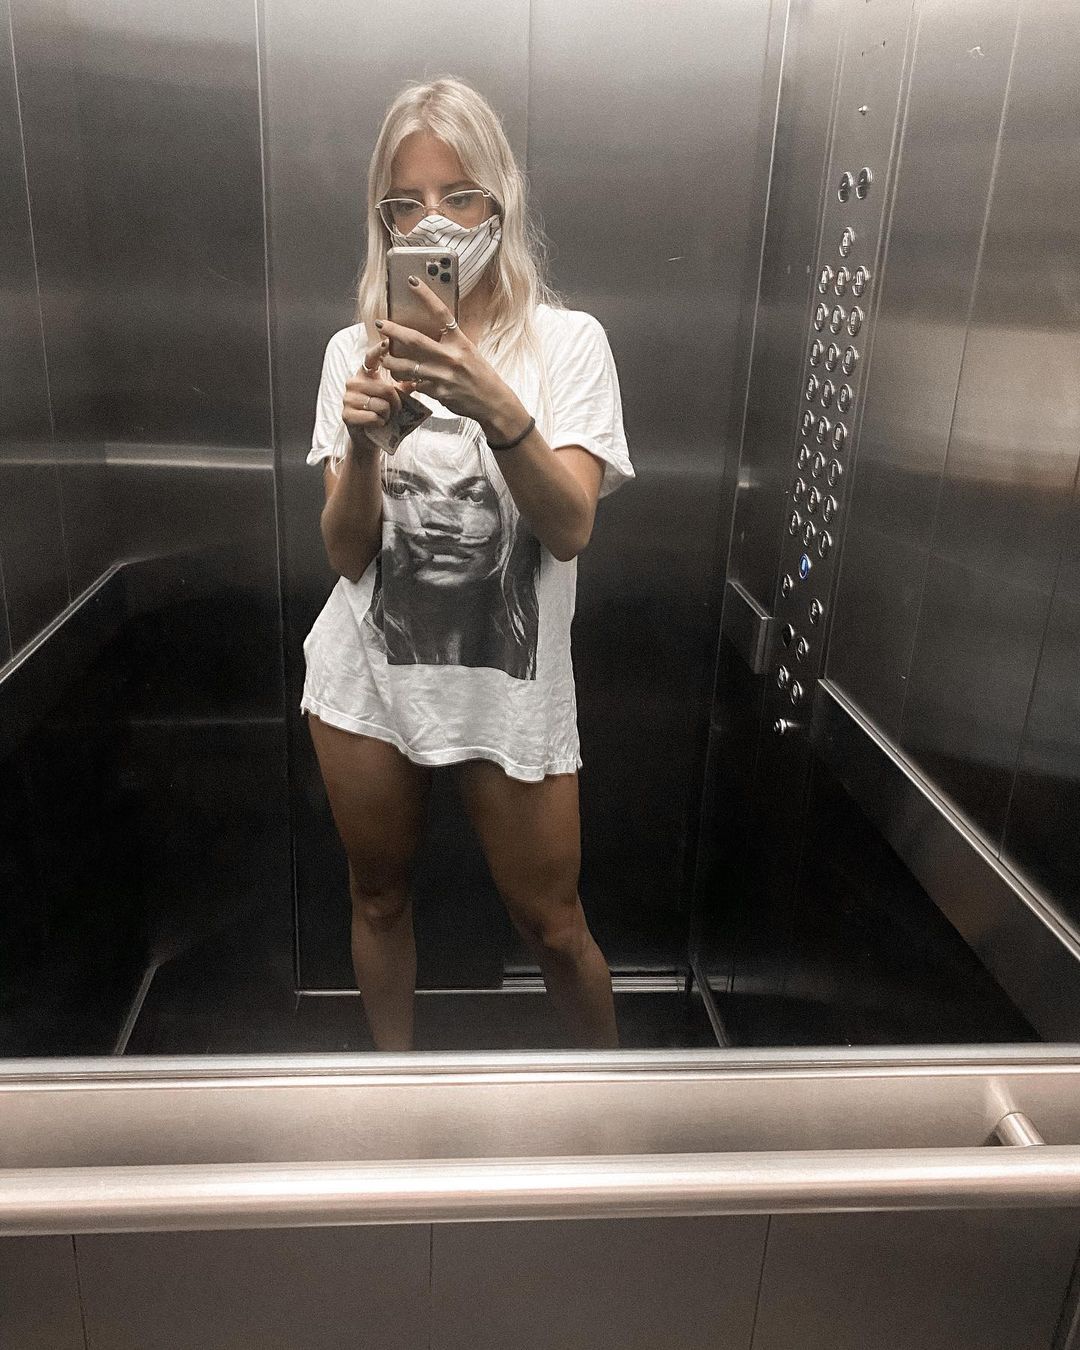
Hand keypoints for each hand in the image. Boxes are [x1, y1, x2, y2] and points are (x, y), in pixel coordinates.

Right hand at [341, 336, 406, 449]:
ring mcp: (348, 398)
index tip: (387, 342)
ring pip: (381, 405)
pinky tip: (377, 424)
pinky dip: (380, 424)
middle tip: (395, 410)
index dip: (378, 350)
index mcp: (364, 375)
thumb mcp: (394, 398)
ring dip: (388, 415)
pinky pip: (373, 418)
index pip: (370, 358)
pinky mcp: (347, 415)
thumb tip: (420, 377)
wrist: (369, 437)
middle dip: (396, 403)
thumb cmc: (382, 414)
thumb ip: (403, 386)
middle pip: (385, 388)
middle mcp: (353, 382)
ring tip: (385, 417)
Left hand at [376, 276, 509, 425]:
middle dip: (393, 331)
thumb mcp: (468, 351)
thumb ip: (448, 342)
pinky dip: (407, 381)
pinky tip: (402, 379)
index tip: (412, 281)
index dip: (426, 295)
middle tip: (380, 324)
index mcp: (460, 342)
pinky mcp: (437, 392)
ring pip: (407, 366)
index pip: (441, 312)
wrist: (491, 402)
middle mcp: (451, 356)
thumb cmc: (479, 375)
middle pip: (414, 340)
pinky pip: (415, 384)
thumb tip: (427, 332)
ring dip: (391, 362)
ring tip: (384, 358)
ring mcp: (443, 376)